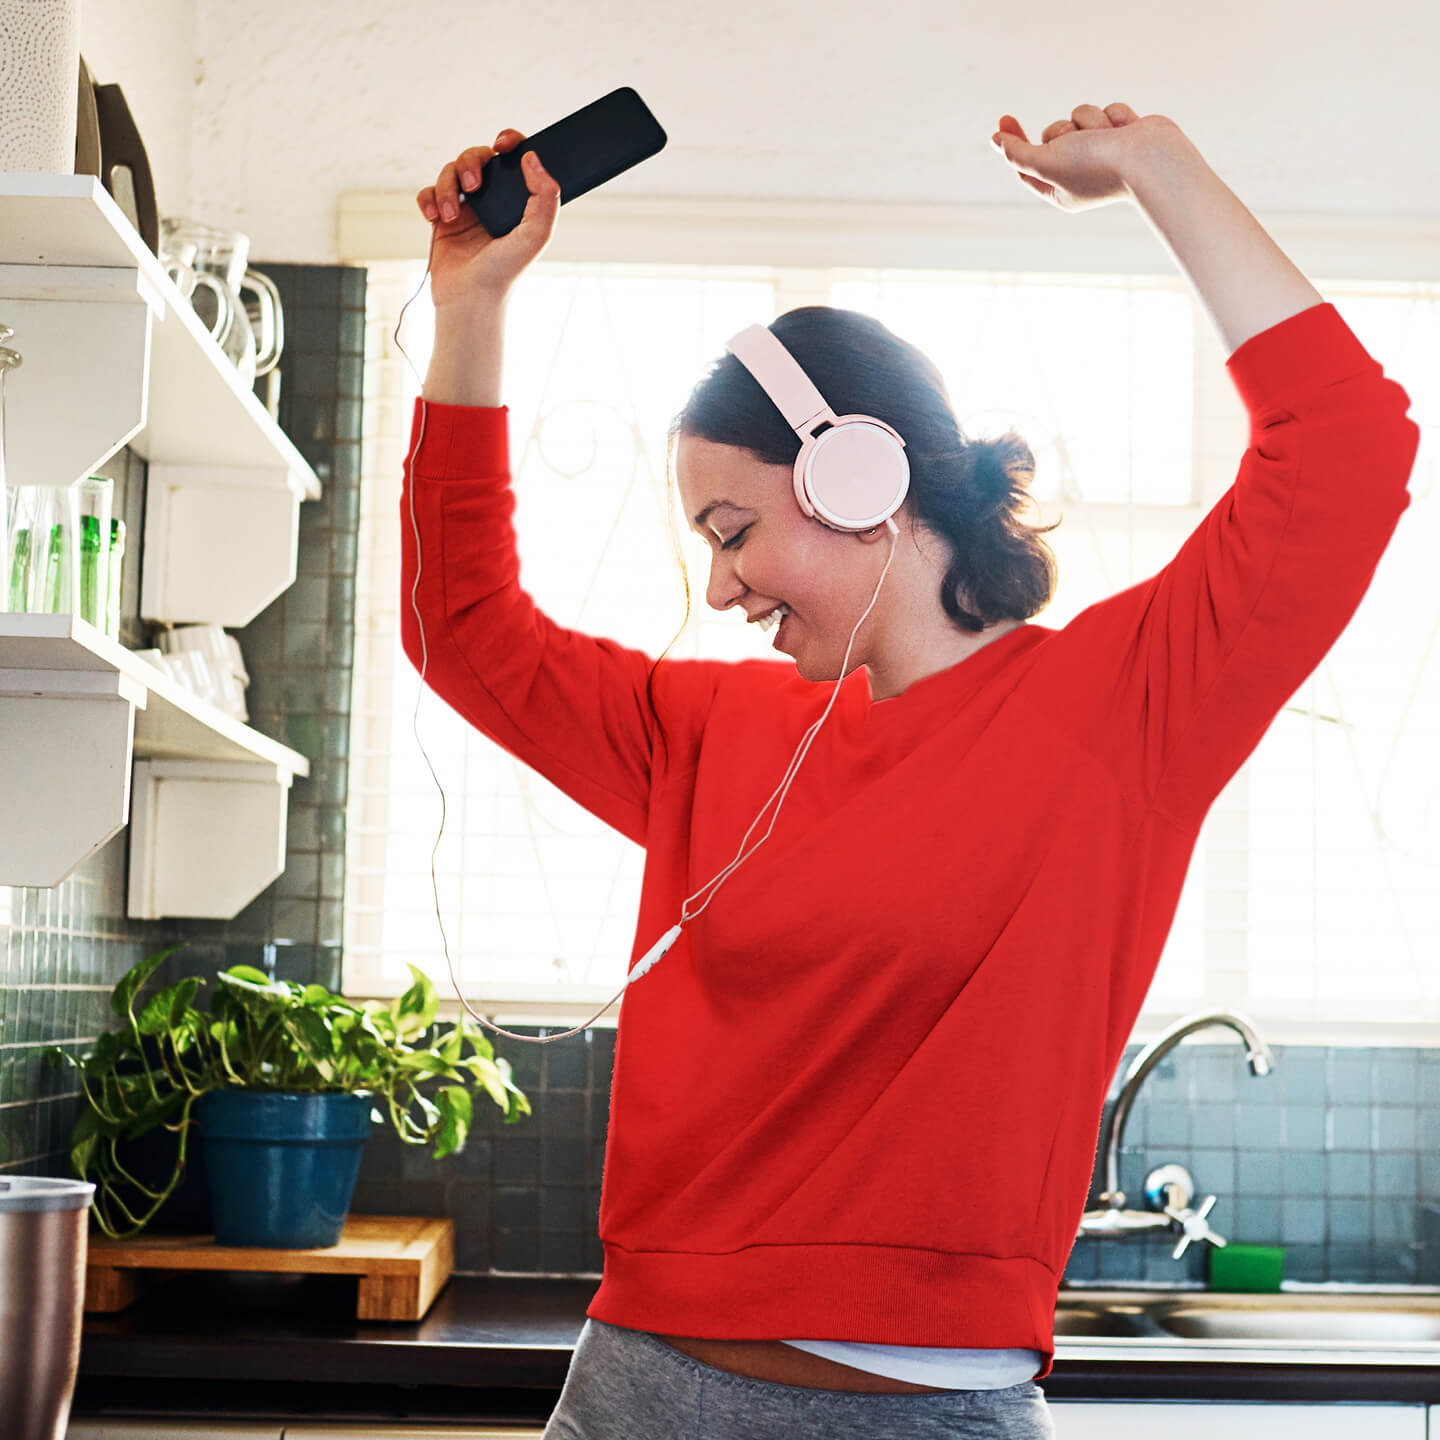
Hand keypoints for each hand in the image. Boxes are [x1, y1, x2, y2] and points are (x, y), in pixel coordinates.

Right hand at [415, 128, 560, 306]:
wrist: (471, 300)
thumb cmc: (506, 272)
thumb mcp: (537, 234)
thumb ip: (545, 196)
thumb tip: (531, 158)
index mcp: (516, 201)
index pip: (513, 158)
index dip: (509, 141)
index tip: (503, 144)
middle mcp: (492, 202)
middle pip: (476, 158)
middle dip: (470, 163)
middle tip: (473, 187)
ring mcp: (466, 210)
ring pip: (449, 172)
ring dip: (446, 188)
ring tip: (451, 216)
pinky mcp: (442, 220)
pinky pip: (428, 193)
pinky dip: (428, 200)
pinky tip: (435, 217)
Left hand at [989, 103, 1182, 212]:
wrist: (1150, 158)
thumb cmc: (1096, 166)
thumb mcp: (1047, 162)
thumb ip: (1018, 154)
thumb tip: (996, 142)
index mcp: (1058, 190)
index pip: (1026, 165)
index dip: (1013, 142)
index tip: (1003, 120)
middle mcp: (1078, 173)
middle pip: (1052, 135)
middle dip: (1063, 132)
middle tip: (1079, 144)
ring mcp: (1102, 152)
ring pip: (1079, 117)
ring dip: (1091, 121)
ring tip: (1108, 137)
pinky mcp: (1121, 134)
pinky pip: (1105, 110)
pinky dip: (1114, 116)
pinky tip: (1127, 130)